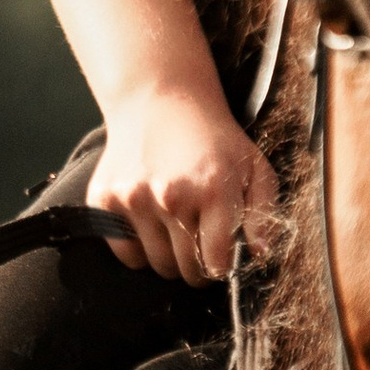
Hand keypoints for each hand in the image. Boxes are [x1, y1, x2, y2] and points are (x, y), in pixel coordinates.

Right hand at [87, 81, 275, 285]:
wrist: (161, 99)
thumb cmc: (215, 139)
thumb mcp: (255, 168)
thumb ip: (263, 214)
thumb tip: (259, 255)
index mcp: (213, 191)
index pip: (216, 263)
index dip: (221, 267)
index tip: (220, 259)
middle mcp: (172, 197)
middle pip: (187, 269)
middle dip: (198, 267)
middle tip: (199, 247)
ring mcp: (135, 199)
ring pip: (157, 264)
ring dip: (170, 258)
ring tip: (177, 232)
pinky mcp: (105, 199)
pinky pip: (126, 253)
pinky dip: (139, 250)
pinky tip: (151, 226)